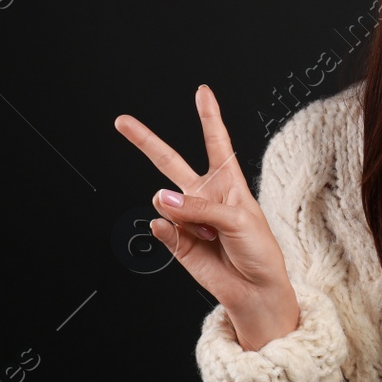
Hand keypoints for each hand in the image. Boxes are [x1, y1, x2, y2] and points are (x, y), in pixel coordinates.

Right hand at [114, 84, 297, 346]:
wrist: (255, 288)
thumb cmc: (259, 251)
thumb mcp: (240, 220)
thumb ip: (200, 207)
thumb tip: (159, 198)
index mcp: (228, 183)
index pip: (216, 142)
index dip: (209, 117)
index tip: (202, 92)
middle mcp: (204, 195)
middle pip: (171, 161)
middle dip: (146, 141)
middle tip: (122, 122)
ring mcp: (187, 217)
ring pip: (167, 201)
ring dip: (186, 215)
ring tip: (211, 235)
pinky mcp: (175, 240)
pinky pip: (163, 228)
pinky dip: (172, 232)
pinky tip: (189, 239)